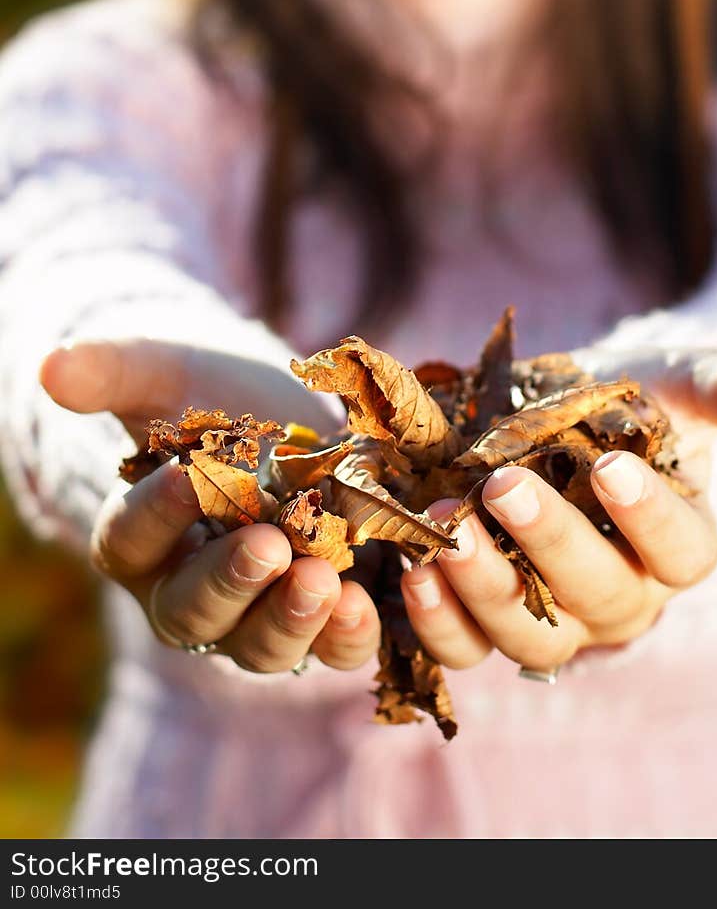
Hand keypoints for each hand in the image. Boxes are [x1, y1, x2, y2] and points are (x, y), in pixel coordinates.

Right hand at [40, 338, 381, 672]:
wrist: (287, 416)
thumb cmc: (209, 395)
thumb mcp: (164, 374)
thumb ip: (111, 371)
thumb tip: (52, 368)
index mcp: (137, 538)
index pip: (132, 538)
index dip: (156, 513)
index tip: (188, 479)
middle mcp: (188, 592)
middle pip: (193, 610)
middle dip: (231, 581)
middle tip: (267, 547)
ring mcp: (255, 615)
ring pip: (260, 645)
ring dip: (290, 620)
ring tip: (323, 583)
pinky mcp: (321, 618)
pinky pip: (329, 649)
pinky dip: (346, 637)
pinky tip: (363, 606)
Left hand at [399, 347, 716, 673]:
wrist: (558, 412)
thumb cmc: (633, 400)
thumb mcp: (683, 381)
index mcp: (680, 547)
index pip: (680, 552)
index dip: (647, 517)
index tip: (609, 467)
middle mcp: (623, 600)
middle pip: (597, 596)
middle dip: (549, 542)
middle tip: (503, 486)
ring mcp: (553, 620)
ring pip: (527, 634)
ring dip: (483, 585)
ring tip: (444, 528)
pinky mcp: (486, 623)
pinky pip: (465, 644)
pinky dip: (437, 619)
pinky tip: (412, 568)